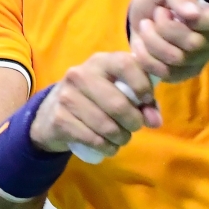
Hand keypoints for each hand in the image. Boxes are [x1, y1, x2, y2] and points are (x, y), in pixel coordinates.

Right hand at [29, 52, 161, 159]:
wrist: (52, 112)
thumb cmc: (96, 97)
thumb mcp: (118, 90)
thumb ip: (143, 100)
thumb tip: (156, 121)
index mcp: (101, 61)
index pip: (127, 65)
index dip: (143, 85)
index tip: (148, 101)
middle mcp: (81, 74)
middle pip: (118, 103)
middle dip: (134, 121)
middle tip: (135, 127)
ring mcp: (67, 96)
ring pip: (105, 125)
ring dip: (121, 137)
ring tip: (122, 138)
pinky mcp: (59, 119)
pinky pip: (92, 138)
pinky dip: (106, 147)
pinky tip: (109, 146)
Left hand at [128, 0, 208, 82]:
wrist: (144, 19)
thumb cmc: (160, 0)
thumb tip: (193, 14)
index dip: (192, 18)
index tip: (169, 9)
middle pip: (194, 43)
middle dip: (164, 28)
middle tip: (155, 15)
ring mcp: (201, 60)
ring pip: (178, 59)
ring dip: (152, 41)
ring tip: (145, 27)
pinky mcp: (184, 75)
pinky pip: (167, 74)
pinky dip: (146, 58)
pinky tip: (140, 45)